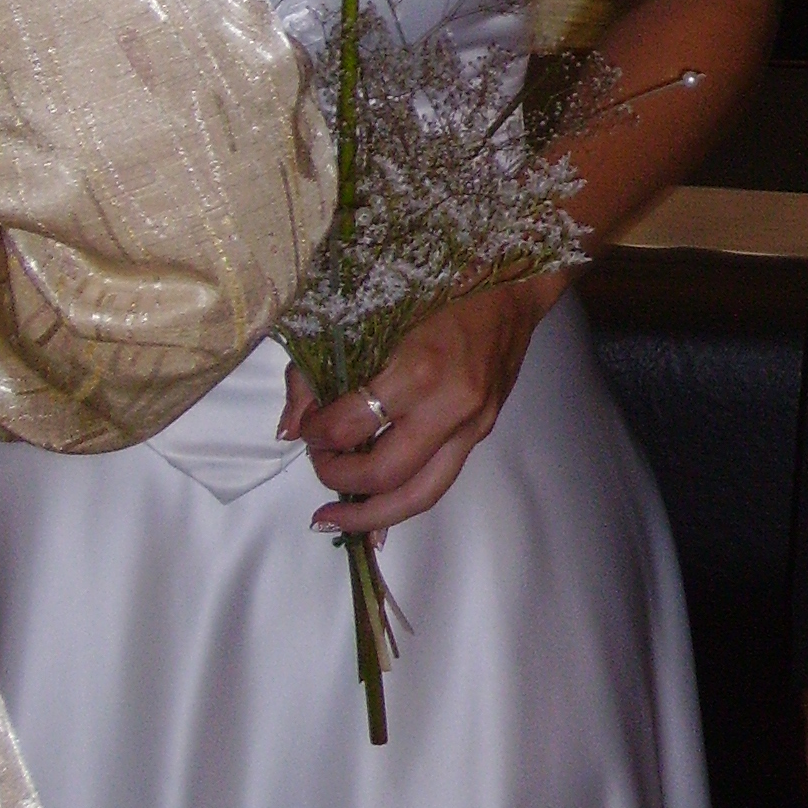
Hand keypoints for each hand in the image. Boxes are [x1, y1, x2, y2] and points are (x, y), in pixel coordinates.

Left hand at [280, 273, 565, 534]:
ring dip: (371, 516)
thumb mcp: (376, 314)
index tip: (307, 428)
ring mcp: (472, 426)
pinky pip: (439, 481)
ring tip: (335, 523)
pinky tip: (375, 510)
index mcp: (421, 370)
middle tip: (319, 464)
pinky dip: (402, 500)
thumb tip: (291, 427)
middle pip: (384, 475)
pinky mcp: (482, 433)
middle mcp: (450, 408)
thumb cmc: (444, 284)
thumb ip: (322, 369)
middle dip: (339, 479)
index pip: (352, 426)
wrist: (515, 287)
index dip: (318, 434)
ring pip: (419, 496)